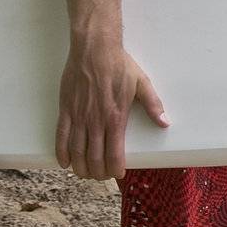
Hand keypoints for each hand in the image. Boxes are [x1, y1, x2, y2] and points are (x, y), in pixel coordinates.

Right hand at [56, 39, 167, 179]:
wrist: (95, 49)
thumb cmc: (120, 65)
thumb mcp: (142, 83)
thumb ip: (153, 105)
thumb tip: (165, 122)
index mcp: (116, 117)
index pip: (114, 152)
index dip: (115, 168)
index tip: (117, 175)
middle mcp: (96, 120)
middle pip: (94, 157)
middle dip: (97, 172)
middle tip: (100, 177)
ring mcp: (79, 116)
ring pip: (77, 151)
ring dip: (80, 167)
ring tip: (84, 174)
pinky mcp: (66, 110)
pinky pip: (61, 136)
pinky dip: (61, 153)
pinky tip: (65, 162)